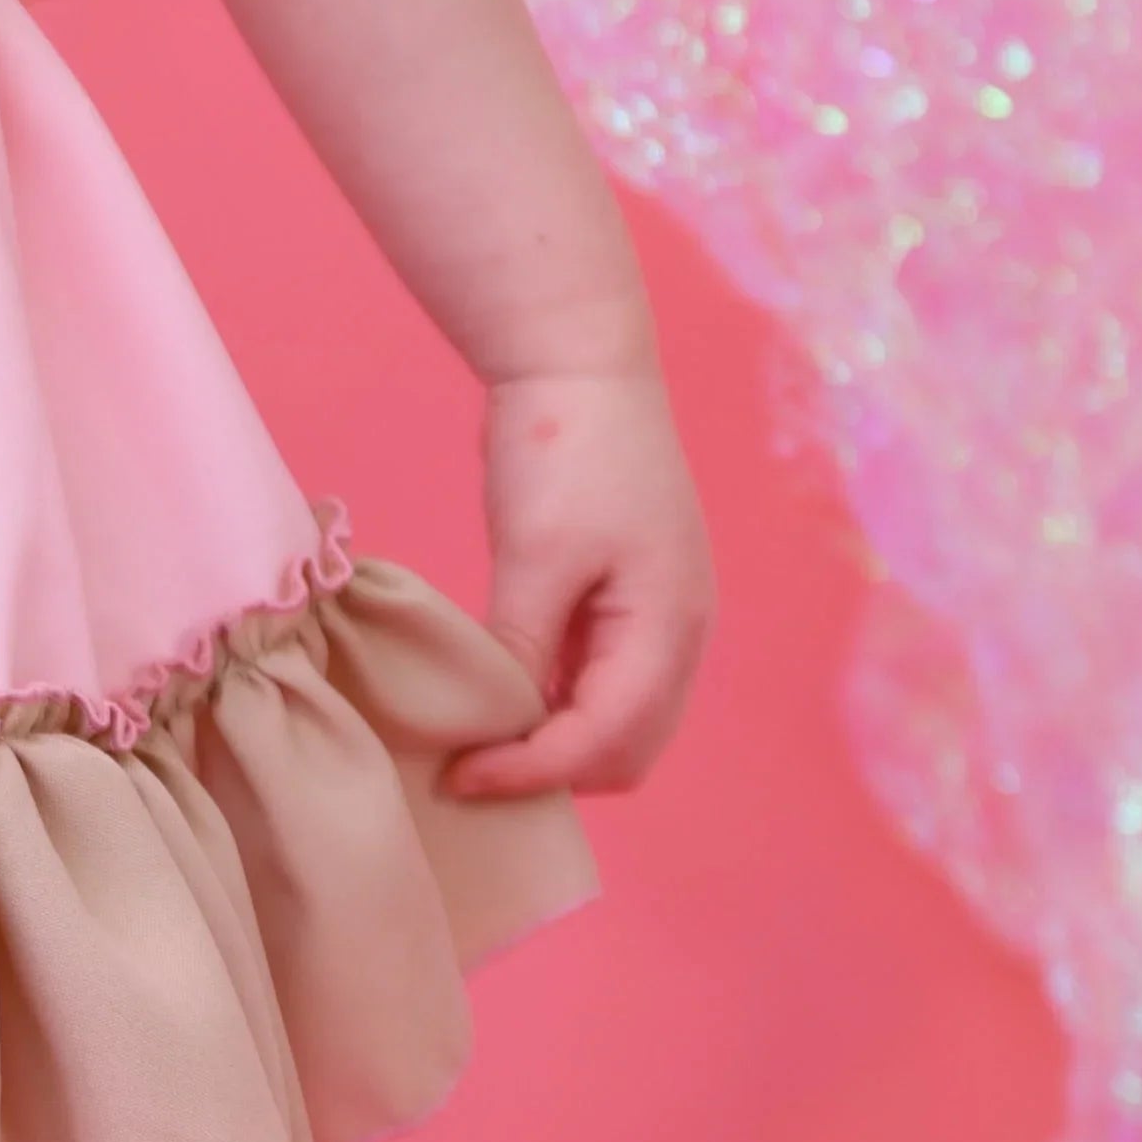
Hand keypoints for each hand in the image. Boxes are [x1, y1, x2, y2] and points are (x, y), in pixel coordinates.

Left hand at [443, 356, 715, 798]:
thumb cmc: (563, 449)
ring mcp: (662, 616)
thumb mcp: (535, 553)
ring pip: (621, 723)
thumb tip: (499, 724)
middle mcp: (681, 634)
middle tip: (469, 774)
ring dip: (560, 746)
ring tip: (480, 748)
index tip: (460, 779)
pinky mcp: (632, 598)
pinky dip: (561, 706)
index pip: (609, 740)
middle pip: (629, 749)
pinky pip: (604, 681)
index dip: (534, 772)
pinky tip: (504, 702)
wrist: (579, 362)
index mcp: (669, 626)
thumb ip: (522, 645)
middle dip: (556, 774)